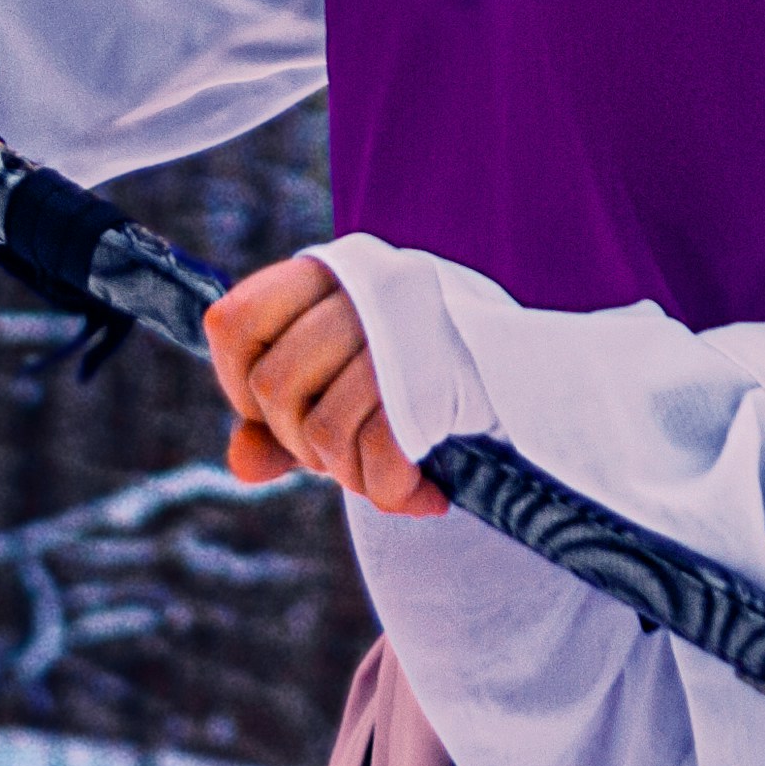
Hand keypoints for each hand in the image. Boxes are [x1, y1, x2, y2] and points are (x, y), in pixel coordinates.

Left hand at [206, 256, 449, 517]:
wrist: (532, 369)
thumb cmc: (421, 373)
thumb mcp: (343, 383)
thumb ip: (280, 422)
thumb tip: (241, 462)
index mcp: (328, 271)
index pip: (233, 323)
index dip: (235, 382)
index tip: (271, 413)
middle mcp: (363, 286)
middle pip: (274, 387)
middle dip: (299, 443)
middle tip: (347, 451)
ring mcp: (402, 329)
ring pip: (322, 431)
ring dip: (350, 475)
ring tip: (388, 473)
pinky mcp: (439, 378)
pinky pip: (378, 457)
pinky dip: (391, 492)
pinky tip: (421, 495)